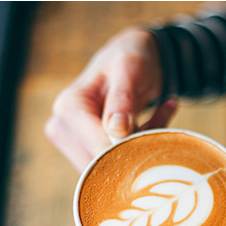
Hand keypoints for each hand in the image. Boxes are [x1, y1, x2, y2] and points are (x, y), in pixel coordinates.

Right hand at [44, 28, 176, 170]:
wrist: (130, 58)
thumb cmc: (130, 58)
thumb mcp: (130, 69)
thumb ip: (123, 98)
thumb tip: (115, 131)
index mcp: (69, 107)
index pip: (98, 147)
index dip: (129, 149)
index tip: (156, 138)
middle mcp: (62, 126)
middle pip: (100, 162)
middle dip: (135, 150)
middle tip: (163, 126)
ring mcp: (71, 141)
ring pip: (107, 168)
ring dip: (138, 150)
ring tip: (158, 120)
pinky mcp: (82, 150)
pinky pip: (111, 165)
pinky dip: (136, 150)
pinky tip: (151, 124)